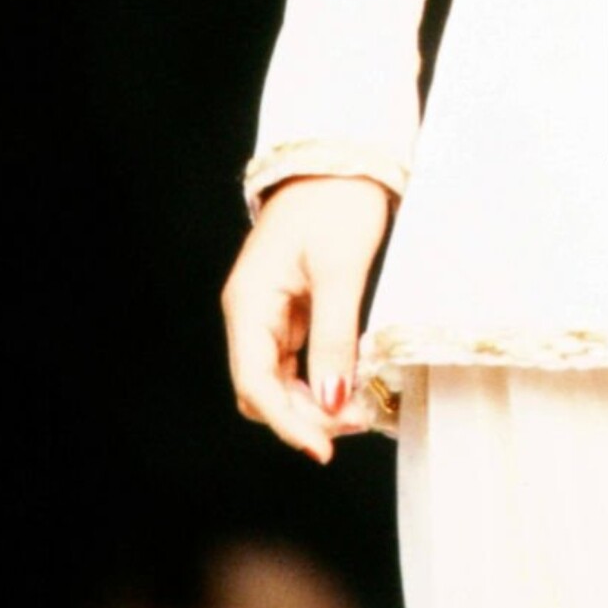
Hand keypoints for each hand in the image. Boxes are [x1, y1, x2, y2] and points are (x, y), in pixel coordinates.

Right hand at [222, 177, 392, 461]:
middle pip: (262, 389)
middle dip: (303, 416)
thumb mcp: (341, 270)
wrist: (341, 159)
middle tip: (355, 425)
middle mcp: (250, 312)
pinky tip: (348, 387)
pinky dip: (318, 380)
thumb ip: (335, 337)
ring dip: (311, 403)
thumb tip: (332, 400)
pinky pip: (295, 360)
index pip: (255, 383)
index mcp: (249, 302)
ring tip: (358, 412)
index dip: (288, 422)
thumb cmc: (337, 203)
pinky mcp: (290, 309)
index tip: (325, 448)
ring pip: (278, 380)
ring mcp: (268, 312)